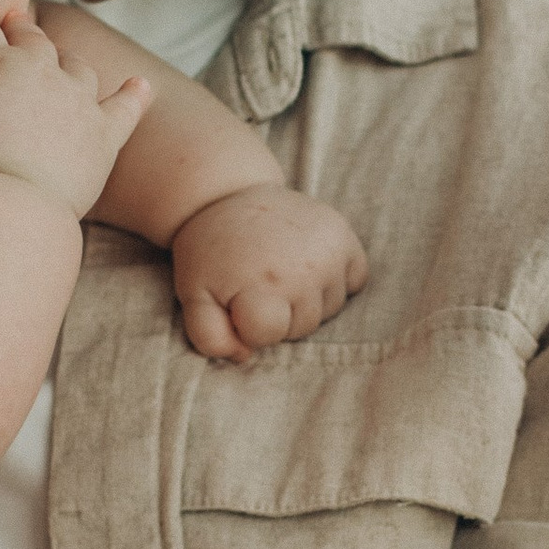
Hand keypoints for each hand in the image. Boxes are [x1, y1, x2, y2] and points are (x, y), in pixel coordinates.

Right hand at [0, 14, 149, 218]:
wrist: (0, 210)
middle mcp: (40, 70)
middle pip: (31, 37)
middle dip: (20, 31)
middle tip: (15, 26)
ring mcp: (76, 100)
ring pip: (76, 66)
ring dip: (65, 63)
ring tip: (59, 67)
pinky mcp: (103, 133)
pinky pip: (125, 108)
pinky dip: (132, 96)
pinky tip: (140, 86)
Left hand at [171, 187, 367, 363]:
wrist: (229, 194)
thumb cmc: (211, 252)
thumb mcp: (192, 295)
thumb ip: (210, 337)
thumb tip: (245, 355)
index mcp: (262, 286)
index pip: (268, 335)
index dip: (248, 325)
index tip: (235, 301)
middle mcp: (303, 271)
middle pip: (302, 327)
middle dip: (279, 315)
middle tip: (258, 284)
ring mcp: (328, 253)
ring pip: (330, 309)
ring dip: (307, 300)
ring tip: (281, 272)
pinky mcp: (344, 237)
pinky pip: (356, 280)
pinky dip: (337, 279)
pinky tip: (309, 264)